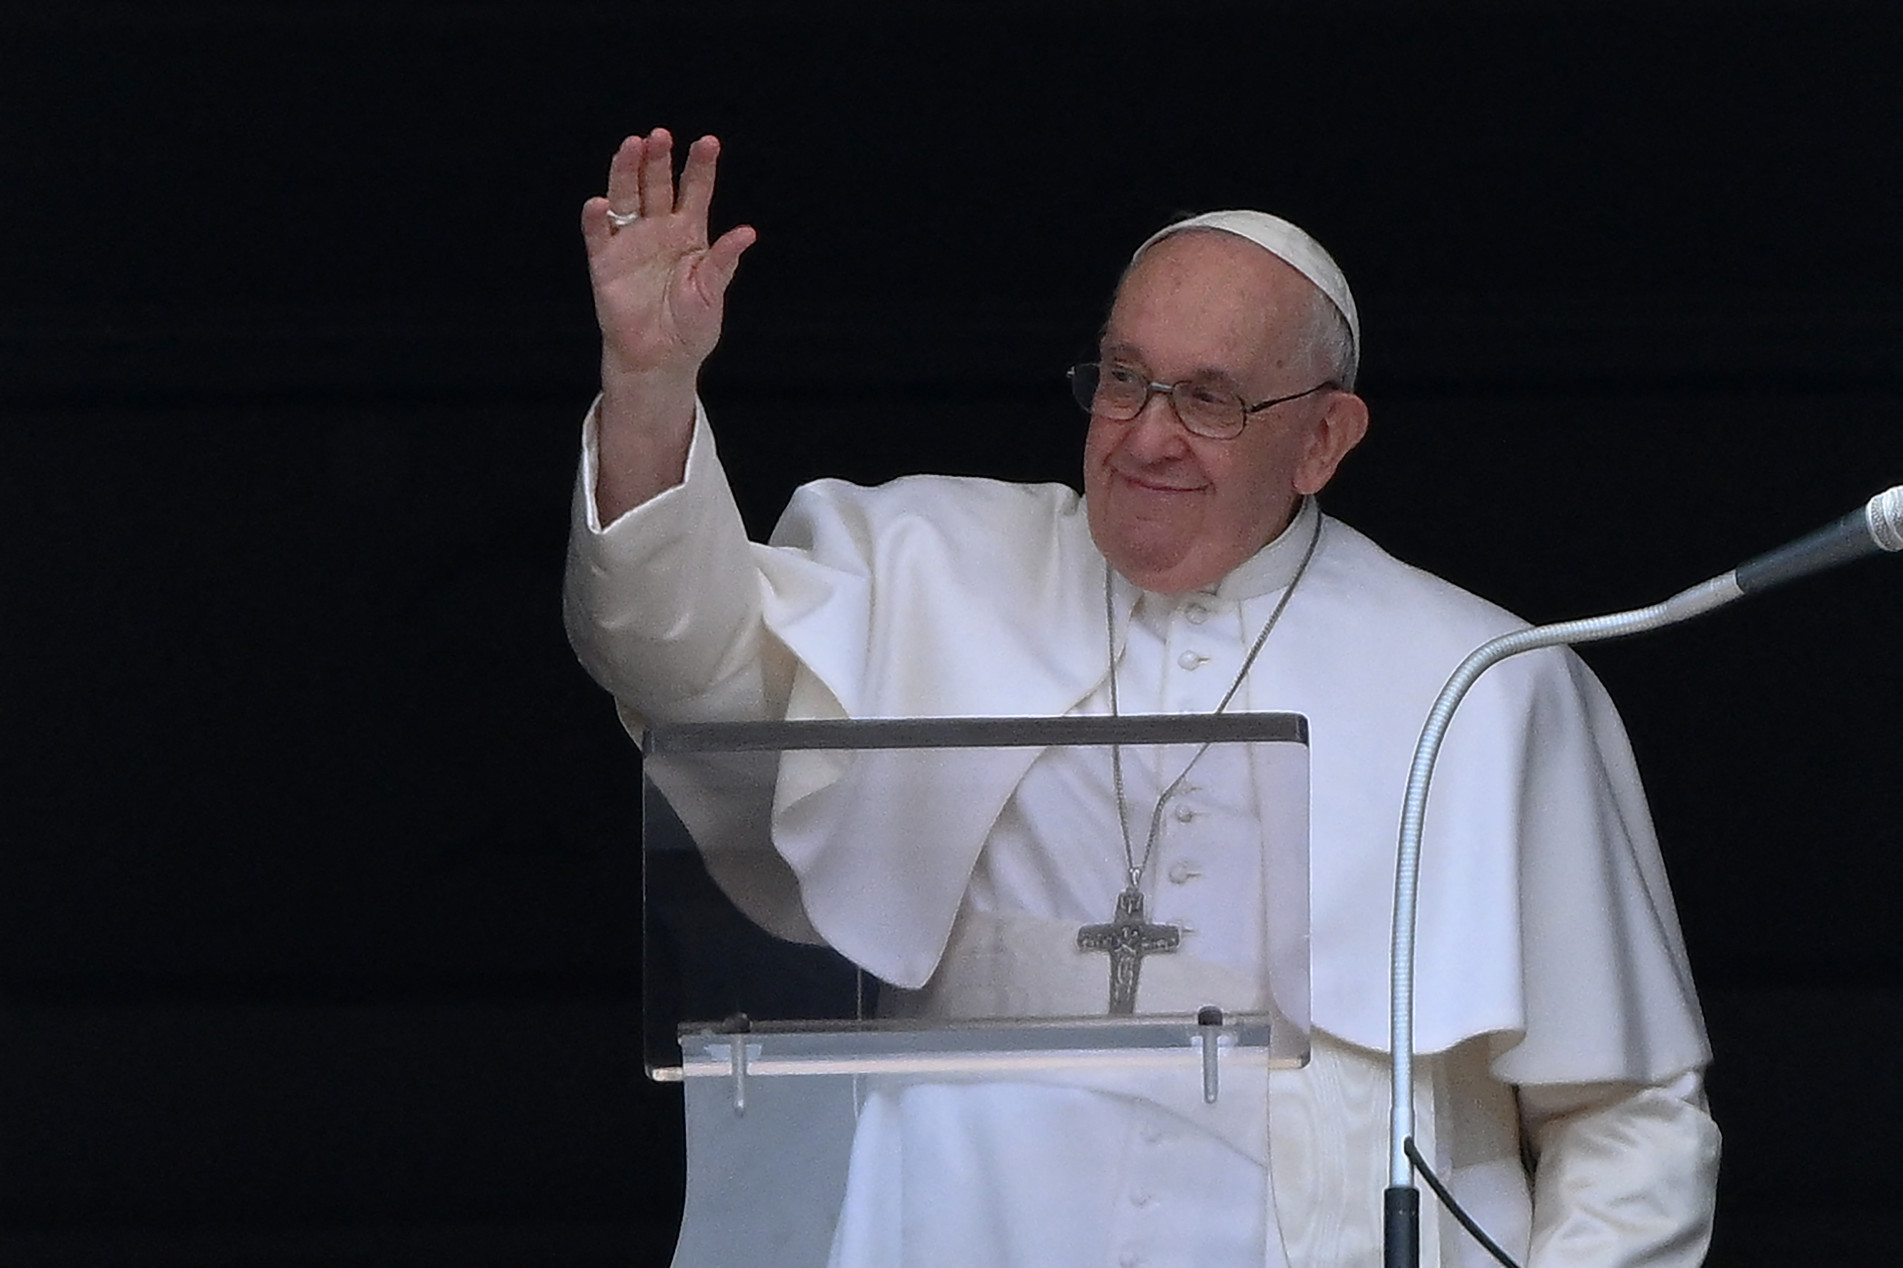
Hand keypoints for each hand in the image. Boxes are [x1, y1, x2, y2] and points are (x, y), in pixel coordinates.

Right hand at [580, 130, 756, 517]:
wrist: (660, 359)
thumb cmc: (691, 328)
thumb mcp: (711, 293)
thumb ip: (724, 262)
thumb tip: (747, 233)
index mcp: (689, 234)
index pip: (695, 191)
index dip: (700, 167)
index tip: (709, 142)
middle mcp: (658, 230)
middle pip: (657, 185)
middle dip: (659, 161)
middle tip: (661, 136)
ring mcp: (630, 243)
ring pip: (626, 198)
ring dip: (626, 173)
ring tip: (631, 146)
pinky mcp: (605, 263)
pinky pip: (599, 235)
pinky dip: (597, 219)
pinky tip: (600, 203)